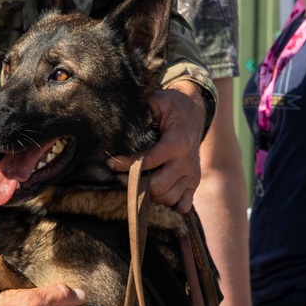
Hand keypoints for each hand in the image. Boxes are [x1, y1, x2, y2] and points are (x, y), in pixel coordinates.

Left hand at [109, 81, 205, 210]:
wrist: (194, 112)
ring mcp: (192, 175)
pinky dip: (169, 203)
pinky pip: (183, 205)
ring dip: (150, 195)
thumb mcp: (158, 100)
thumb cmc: (172, 107)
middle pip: (158, 187)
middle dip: (136, 184)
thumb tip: (127, 126)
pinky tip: (156, 192)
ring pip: (168, 199)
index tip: (111, 163)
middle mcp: (187, 162)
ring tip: (137, 183)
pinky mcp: (194, 183)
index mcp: (178, 142)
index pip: (149, 162)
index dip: (127, 165)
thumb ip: (144, 109)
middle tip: (120, 177)